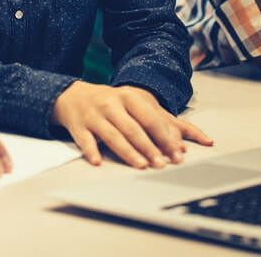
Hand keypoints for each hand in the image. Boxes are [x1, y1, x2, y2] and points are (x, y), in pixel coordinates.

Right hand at [51, 82, 211, 168]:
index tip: (176, 154)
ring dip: (127, 151)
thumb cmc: (111, 103)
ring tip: (140, 165)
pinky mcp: (78, 126)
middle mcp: (111, 104)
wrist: (72, 95)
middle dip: (148, 147)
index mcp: (128, 97)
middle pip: (132, 128)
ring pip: (112, 135)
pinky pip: (85, 140)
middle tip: (161, 164)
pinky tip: (98, 161)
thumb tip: (187, 143)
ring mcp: (93, 114)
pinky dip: (92, 151)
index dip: (164, 136)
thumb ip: (160, 121)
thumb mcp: (134, 104)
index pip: (150, 118)